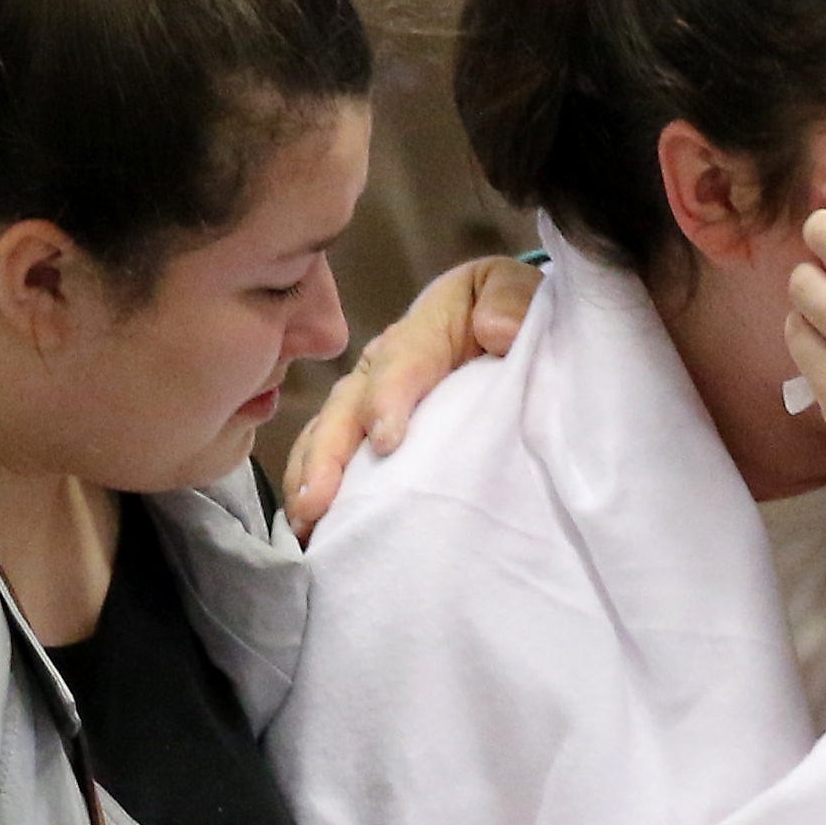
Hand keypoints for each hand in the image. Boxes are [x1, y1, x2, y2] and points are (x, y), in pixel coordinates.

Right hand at [283, 256, 543, 536]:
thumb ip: (513, 301)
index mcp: (425, 330)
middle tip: (318, 500)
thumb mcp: (520, 293)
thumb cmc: (513, 314)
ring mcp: (371, 401)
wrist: (507, 328)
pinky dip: (316, 490)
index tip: (386, 442)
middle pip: (348, 405)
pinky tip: (311, 531)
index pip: (401, 361)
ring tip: (305, 523)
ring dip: (311, 478)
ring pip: (329, 434)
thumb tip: (498, 330)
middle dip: (329, 453)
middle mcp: (385, 366)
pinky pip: (334, 459)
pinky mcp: (369, 434)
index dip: (388, 399)